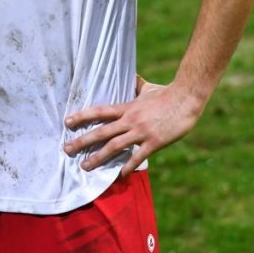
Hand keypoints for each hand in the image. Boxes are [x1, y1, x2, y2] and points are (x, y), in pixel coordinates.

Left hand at [62, 76, 202, 175]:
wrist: (186, 98)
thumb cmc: (167, 92)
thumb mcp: (147, 87)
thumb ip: (136, 84)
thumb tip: (131, 76)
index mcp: (127, 107)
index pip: (99, 111)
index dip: (82, 116)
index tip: (67, 122)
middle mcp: (130, 120)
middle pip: (101, 131)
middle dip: (82, 141)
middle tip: (67, 149)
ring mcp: (141, 132)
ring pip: (114, 146)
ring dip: (98, 157)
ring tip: (85, 166)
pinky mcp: (154, 142)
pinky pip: (138, 157)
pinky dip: (128, 167)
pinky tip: (119, 175)